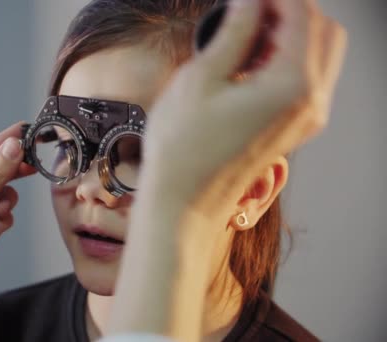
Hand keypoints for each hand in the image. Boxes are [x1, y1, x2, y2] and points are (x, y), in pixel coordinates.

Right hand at [110, 0, 346, 338]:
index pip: (302, 15)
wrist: (184, 202)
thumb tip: (249, 1)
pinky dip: (288, 59)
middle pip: (323, 31)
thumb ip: (234, 31)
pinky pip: (307, 79)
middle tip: (248, 10)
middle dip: (290, 11)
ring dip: (291, 34)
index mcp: (291, 86)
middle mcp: (311, 102)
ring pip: (320, 55)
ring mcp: (307, 118)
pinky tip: (250, 62)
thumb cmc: (183, 149)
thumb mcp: (201, 79)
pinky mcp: (295, 128)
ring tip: (246, 35)